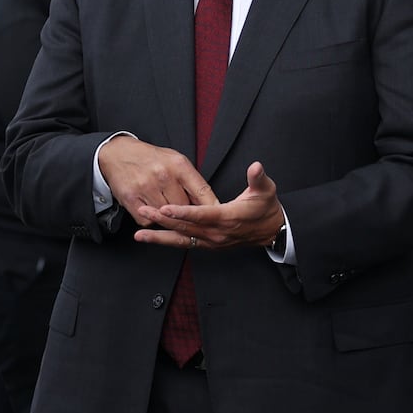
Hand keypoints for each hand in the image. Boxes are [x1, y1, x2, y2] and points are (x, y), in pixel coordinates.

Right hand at [100, 137, 218, 228]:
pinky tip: (149, 207)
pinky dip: (150, 220)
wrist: (117, 153)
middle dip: (185, 212)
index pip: (202, 191)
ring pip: (166, 217)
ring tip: (162, 205)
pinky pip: (147, 221)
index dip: (212, 208)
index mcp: (178, 165)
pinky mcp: (130, 199)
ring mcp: (146, 188)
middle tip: (182, 210)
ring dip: (167, 217)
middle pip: (184, 209)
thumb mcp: (175, 160)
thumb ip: (192, 181)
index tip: (218, 218)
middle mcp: (163, 175)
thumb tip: (209, 204)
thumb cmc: (151, 159)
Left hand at [137, 161, 284, 250]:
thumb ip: (258, 178)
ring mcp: (212, 242)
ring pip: (182, 240)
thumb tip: (256, 167)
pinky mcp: (209, 245)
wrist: (272, 231)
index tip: (165, 208)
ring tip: (140, 234)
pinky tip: (154, 239)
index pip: (202, 215)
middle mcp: (217, 233)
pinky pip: (186, 244)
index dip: (183, 212)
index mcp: (228, 218)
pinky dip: (169, 242)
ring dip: (160, 237)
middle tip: (143, 211)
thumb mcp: (266, 190)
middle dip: (163, 221)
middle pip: (186, 228)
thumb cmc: (267, 209)